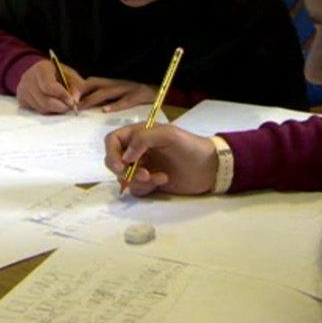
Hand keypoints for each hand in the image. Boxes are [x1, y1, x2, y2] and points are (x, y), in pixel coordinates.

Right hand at [16, 59, 83, 113]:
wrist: (43, 75)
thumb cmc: (59, 75)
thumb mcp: (71, 77)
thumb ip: (77, 87)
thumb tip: (75, 101)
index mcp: (42, 68)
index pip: (49, 86)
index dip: (62, 96)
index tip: (73, 102)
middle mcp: (28, 77)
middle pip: (45, 100)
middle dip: (61, 106)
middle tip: (70, 107)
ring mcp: (22, 89)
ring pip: (41, 108)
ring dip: (55, 110)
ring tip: (62, 103)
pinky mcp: (21, 99)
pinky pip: (36, 111)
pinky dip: (47, 110)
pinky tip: (52, 103)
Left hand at [77, 77, 156, 111]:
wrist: (163, 93)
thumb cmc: (139, 99)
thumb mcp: (120, 96)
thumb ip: (105, 101)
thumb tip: (84, 108)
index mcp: (112, 84)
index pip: (90, 82)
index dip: (77, 88)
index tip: (66, 98)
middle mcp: (118, 84)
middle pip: (95, 84)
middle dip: (81, 92)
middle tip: (70, 103)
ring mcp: (129, 89)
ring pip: (107, 92)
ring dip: (92, 99)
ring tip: (81, 107)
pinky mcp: (140, 96)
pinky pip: (126, 100)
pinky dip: (115, 105)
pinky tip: (106, 110)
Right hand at [104, 123, 218, 195]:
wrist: (209, 168)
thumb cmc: (190, 146)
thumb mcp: (168, 135)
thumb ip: (143, 139)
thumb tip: (125, 157)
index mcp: (139, 134)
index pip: (113, 141)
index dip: (112, 153)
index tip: (122, 165)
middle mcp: (137, 150)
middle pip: (114, 162)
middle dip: (124, 171)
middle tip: (143, 175)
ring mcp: (143, 167)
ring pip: (124, 178)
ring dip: (137, 180)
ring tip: (158, 178)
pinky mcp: (150, 182)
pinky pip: (136, 189)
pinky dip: (146, 187)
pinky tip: (163, 180)